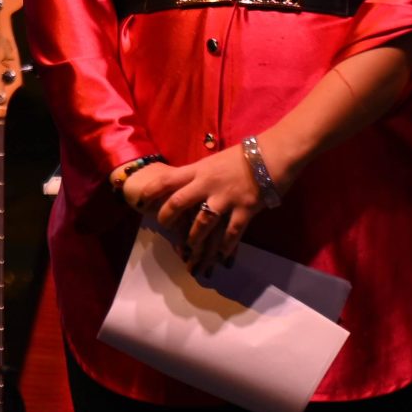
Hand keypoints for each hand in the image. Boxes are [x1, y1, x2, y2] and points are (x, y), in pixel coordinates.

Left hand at [125, 148, 268, 272]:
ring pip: (203, 222)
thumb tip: (186, 187)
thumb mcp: (215, 161)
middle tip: (162, 226)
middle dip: (167, 216)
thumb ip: (201, 175)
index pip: (168, 179)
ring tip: (189, 248)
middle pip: (179, 201)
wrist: (273, 155)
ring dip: (194, 237)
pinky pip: (232, 232)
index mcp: (200, 170)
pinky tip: (222, 257)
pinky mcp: (246, 209)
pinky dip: (226, 246)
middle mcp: (209, 184)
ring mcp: (227, 198)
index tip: (139, 202)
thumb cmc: (244, 156)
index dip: (151, 191)